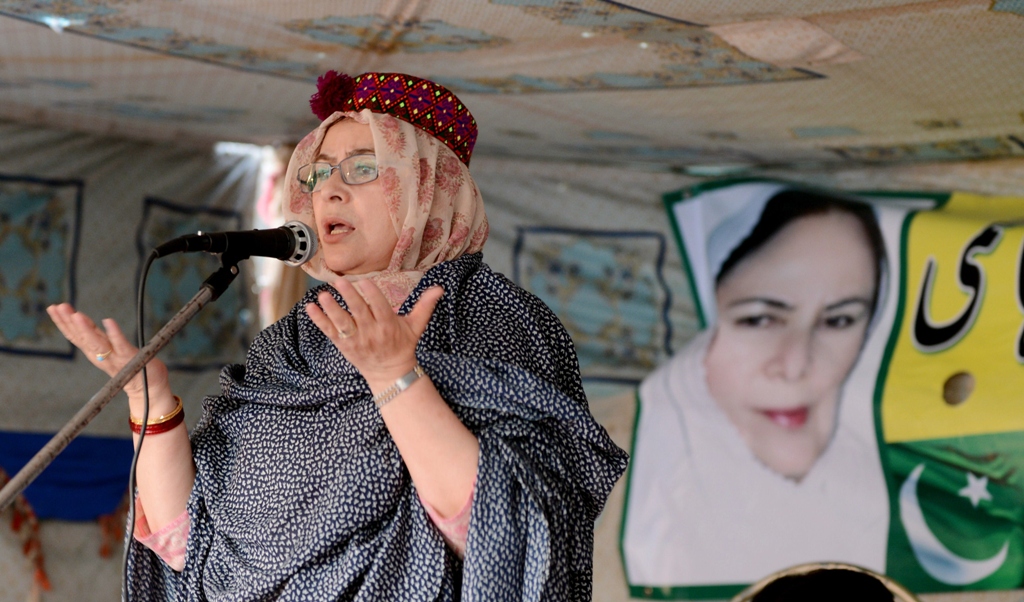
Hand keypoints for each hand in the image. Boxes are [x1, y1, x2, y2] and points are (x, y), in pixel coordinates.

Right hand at [46, 303, 169, 398]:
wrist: (150, 388)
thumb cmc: (130, 366)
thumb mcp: (109, 349)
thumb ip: (96, 337)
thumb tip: (80, 319)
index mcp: (95, 352)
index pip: (75, 335)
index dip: (63, 322)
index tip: (53, 307)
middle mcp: (101, 355)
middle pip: (81, 338)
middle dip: (68, 322)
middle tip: (58, 307)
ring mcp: (115, 357)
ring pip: (96, 343)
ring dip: (86, 329)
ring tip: (76, 314)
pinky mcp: (130, 357)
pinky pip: (120, 344)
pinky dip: (114, 333)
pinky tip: (108, 321)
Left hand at [305, 279, 442, 388]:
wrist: (390, 374)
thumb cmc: (403, 345)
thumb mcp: (416, 326)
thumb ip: (425, 306)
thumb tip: (440, 288)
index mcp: (389, 326)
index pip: (380, 308)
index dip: (373, 295)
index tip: (365, 281)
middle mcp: (372, 333)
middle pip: (359, 313)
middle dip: (349, 298)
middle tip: (340, 282)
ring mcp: (356, 341)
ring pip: (343, 324)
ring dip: (331, 310)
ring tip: (322, 296)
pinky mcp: (344, 345)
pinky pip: (330, 332)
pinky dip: (320, 321)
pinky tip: (310, 308)